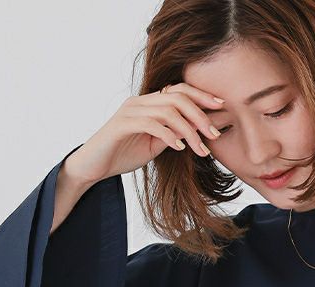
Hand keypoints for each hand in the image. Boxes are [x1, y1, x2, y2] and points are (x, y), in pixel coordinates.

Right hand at [62, 82, 226, 185]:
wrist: (93, 167)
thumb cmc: (123, 155)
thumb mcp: (155, 145)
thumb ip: (173, 134)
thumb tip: (197, 132)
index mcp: (148, 103)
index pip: (179, 90)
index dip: (201, 96)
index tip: (222, 107)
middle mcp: (139, 102)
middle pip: (177, 97)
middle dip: (200, 114)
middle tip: (215, 134)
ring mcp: (130, 111)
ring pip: (168, 111)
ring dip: (189, 130)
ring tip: (201, 149)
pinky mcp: (122, 125)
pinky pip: (152, 124)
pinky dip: (169, 136)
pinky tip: (180, 149)